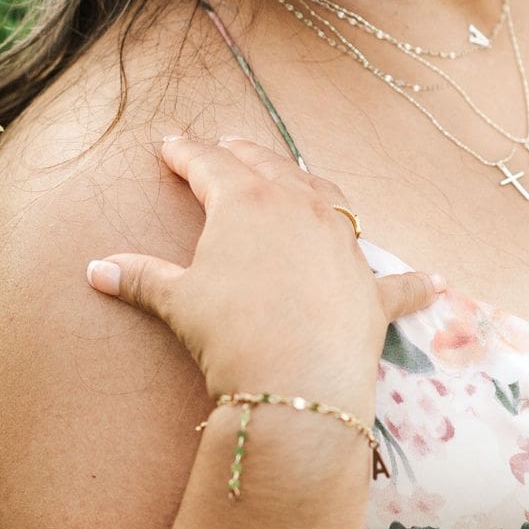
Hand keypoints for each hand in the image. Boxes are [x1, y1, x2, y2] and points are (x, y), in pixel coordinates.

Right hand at [84, 133, 439, 406]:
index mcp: (245, 200)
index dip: (184, 152)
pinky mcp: (371, 290)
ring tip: (294, 179)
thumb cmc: (229, 333)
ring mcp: (341, 243)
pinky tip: (434, 282)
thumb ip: (138, 277)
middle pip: (266, 166)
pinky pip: (397, 282)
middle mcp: (299, 206)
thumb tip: (94, 270)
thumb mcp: (176, 301)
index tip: (167, 146)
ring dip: (307, 184)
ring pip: (327, 197)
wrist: (294, 383)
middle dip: (240, 154)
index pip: (207, 162)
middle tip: (223, 146)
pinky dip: (413, 282)